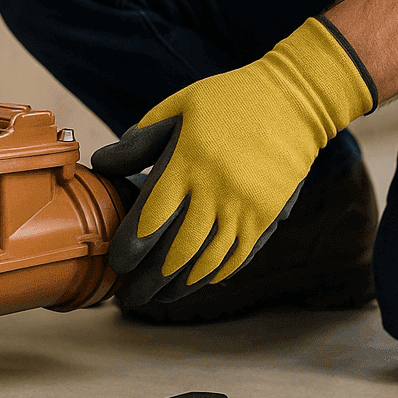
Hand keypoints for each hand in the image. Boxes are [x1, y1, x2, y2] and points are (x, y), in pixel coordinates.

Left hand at [92, 16, 375, 305]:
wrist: (295, 100)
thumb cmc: (228, 100)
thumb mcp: (178, 108)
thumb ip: (139, 142)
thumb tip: (101, 164)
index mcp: (188, 162)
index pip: (150, 220)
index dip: (130, 249)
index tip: (117, 264)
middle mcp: (216, 190)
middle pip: (177, 251)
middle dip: (150, 281)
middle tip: (130, 296)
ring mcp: (246, 206)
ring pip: (208, 261)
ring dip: (180, 286)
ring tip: (159, 298)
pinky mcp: (268, 215)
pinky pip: (238, 255)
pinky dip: (215, 274)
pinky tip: (197, 283)